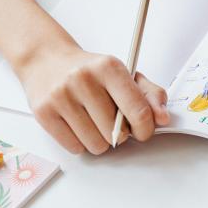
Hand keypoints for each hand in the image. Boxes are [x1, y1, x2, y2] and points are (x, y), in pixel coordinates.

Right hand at [17, 45, 169, 154]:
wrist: (46, 60)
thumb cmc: (90, 71)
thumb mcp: (124, 74)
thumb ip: (149, 94)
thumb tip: (163, 118)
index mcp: (109, 67)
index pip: (138, 110)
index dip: (146, 129)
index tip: (144, 131)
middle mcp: (84, 79)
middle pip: (116, 133)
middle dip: (119, 133)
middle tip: (112, 119)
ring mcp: (61, 96)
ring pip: (95, 144)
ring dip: (100, 141)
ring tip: (93, 121)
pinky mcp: (43, 112)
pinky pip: (74, 147)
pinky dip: (80, 143)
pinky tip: (77, 124)